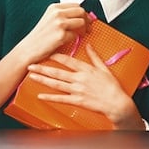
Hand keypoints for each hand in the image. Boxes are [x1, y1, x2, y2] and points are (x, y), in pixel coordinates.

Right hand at [12, 3, 91, 64]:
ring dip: (84, 29)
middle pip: (81, 11)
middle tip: (87, 28)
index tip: (85, 20)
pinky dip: (75, 39)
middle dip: (87, 20)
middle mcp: (57, 13)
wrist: (29, 48)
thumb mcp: (50, 19)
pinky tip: (69, 41)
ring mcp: (59, 23)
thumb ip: (64, 15)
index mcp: (54, 7)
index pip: (76, 5)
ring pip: (82, 21)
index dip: (83, 13)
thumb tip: (82, 16)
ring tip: (80, 35)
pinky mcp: (61, 35)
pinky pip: (76, 35)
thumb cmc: (40, 36)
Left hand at [27, 44, 143, 129]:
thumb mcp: (104, 68)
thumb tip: (88, 45)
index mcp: (86, 70)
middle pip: (57, 72)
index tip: (47, 52)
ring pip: (56, 84)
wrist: (116, 103)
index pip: (68, 60)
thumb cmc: (112, 87)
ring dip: (43, 80)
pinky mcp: (77, 101)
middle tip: (31, 64)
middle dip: (42, 68)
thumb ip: (94, 57)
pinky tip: (41, 95)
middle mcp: (79, 79)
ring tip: (32, 76)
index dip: (56, 56)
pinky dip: (50, 97)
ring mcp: (77, 90)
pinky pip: (61, 99)